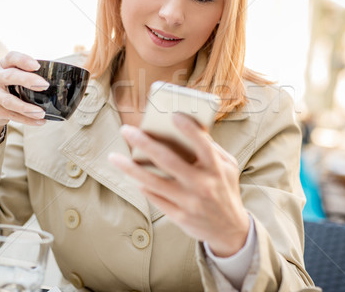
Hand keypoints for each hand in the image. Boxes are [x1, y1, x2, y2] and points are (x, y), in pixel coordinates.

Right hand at [0, 51, 48, 138]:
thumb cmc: (10, 88)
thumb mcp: (17, 78)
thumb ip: (32, 76)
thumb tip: (62, 82)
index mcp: (4, 65)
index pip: (12, 57)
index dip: (24, 60)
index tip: (37, 66)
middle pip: (10, 76)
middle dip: (28, 80)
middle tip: (45, 85)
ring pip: (9, 101)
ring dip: (27, 108)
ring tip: (42, 113)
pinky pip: (11, 115)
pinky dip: (26, 120)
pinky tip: (39, 121)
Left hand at [109, 114, 249, 256]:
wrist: (230, 230)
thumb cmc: (224, 189)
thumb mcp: (228, 167)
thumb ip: (211, 148)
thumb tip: (186, 129)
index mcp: (217, 169)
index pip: (202, 145)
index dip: (189, 129)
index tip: (173, 115)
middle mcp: (202, 185)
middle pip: (168, 161)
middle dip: (144, 143)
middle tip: (126, 131)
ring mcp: (189, 202)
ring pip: (153, 182)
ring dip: (130, 168)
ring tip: (114, 157)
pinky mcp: (180, 216)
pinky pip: (155, 197)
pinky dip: (142, 185)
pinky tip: (132, 175)